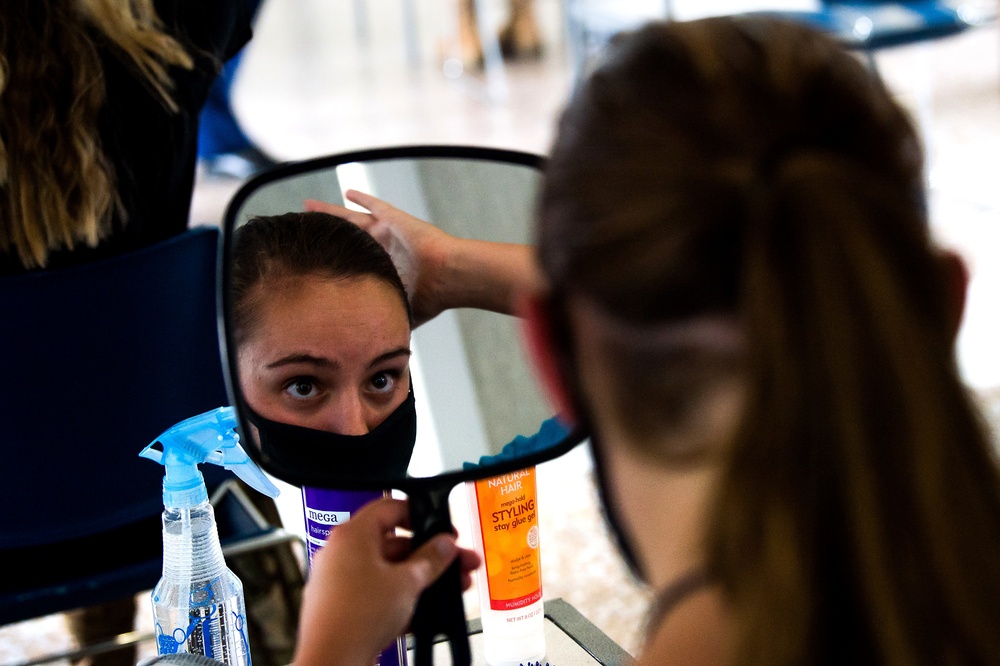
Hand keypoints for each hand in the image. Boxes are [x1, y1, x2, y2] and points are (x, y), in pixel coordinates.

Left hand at [292, 497, 479, 665]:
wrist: (332, 662)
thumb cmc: (358, 616)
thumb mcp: (407, 583)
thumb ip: (431, 559)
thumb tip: (445, 544)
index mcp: (352, 535)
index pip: (390, 508)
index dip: (420, 515)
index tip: (442, 528)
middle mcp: (340, 553)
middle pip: (392, 544)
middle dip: (428, 555)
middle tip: (456, 563)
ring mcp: (338, 582)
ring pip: (387, 572)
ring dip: (419, 580)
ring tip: (450, 590)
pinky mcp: (340, 608)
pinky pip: (376, 595)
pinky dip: (400, 599)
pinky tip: (427, 613)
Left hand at [305, 191, 454, 325]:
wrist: (447, 278)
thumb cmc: (428, 297)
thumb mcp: (399, 311)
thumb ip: (385, 322)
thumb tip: (374, 350)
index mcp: (380, 267)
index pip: (347, 260)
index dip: (329, 257)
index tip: (309, 257)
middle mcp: (380, 248)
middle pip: (343, 237)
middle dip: (323, 233)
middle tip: (301, 228)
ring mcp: (386, 233)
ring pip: (351, 219)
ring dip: (330, 213)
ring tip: (308, 207)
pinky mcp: (395, 220)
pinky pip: (376, 206)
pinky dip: (362, 199)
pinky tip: (348, 193)